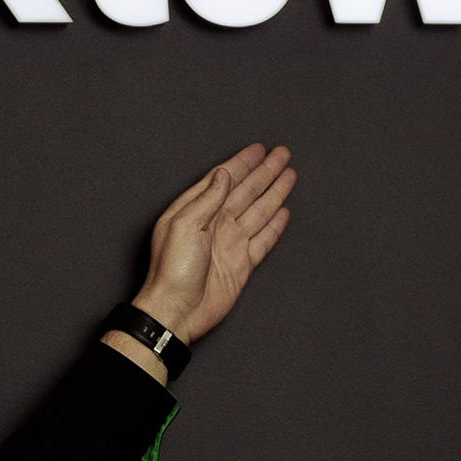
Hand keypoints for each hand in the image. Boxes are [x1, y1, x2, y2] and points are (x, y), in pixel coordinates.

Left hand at [128, 141, 296, 345]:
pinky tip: (283, 212)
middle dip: (265, 172)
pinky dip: (274, 226)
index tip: (259, 149)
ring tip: (289, 175)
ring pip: (258, 211)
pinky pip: (263, 240)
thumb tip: (223, 175)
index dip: (242, 163)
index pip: (223, 179)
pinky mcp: (241, 265)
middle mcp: (214, 224)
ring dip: (274, 192)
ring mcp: (229, 244)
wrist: (177, 311)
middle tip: (282, 155)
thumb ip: (207, 198)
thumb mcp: (184, 224)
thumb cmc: (171, 271)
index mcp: (195, 210)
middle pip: (246, 191)